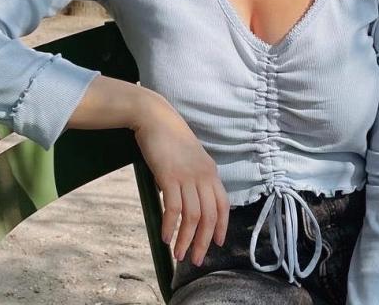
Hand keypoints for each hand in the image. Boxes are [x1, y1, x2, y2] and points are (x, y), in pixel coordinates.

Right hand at [133, 92, 229, 265]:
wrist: (155, 118)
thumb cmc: (170, 138)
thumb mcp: (190, 159)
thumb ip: (194, 178)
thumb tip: (186, 204)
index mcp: (211, 172)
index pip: (223, 205)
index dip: (222, 227)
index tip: (217, 244)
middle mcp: (204, 176)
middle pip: (209, 216)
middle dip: (203, 242)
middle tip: (194, 259)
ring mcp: (188, 176)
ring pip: (193, 216)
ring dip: (185, 239)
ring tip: (177, 254)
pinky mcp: (170, 176)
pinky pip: (174, 207)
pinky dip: (171, 225)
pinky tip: (165, 237)